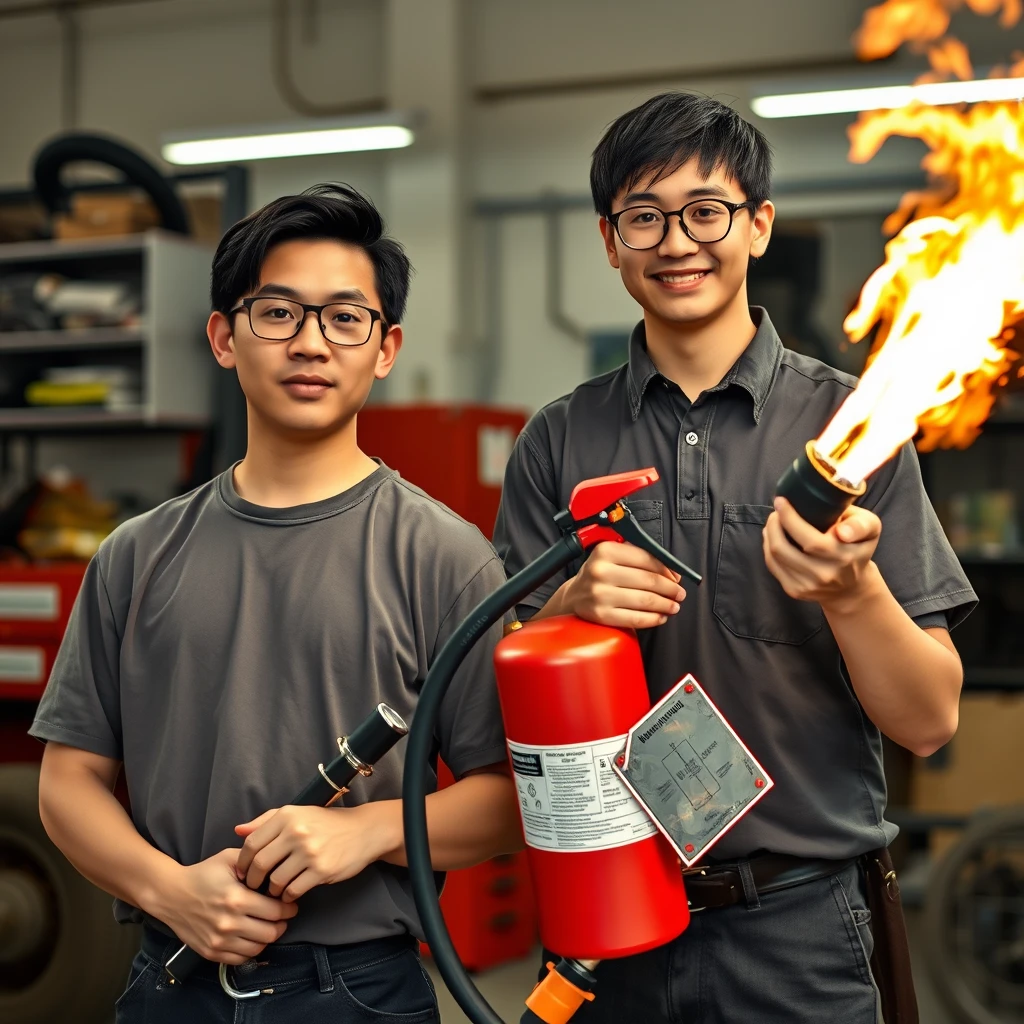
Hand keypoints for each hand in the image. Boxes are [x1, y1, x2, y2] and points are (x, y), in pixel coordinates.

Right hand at [157, 848, 297, 963]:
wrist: (171, 895)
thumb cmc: (203, 874)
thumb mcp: (229, 858)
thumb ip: (254, 861)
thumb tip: (276, 869)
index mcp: (237, 899)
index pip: (276, 912)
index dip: (288, 908)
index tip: (290, 905)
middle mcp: (229, 923)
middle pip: (270, 933)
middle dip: (281, 924)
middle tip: (283, 917)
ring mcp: (219, 940)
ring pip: (258, 948)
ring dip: (267, 938)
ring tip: (268, 926)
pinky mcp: (211, 952)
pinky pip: (240, 958)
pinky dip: (251, 950)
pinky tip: (252, 937)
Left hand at [234, 803, 397, 901]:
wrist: (364, 830)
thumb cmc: (326, 823)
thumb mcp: (297, 813)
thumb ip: (265, 821)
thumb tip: (237, 831)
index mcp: (287, 816)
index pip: (252, 843)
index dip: (243, 861)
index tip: (243, 871)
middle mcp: (296, 832)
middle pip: (261, 864)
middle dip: (253, 880)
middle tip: (254, 886)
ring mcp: (310, 852)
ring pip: (275, 880)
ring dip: (271, 889)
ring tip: (274, 889)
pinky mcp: (322, 870)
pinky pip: (293, 890)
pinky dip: (287, 896)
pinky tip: (290, 893)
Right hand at [559, 541, 686, 628]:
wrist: (574, 596)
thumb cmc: (600, 574)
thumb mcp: (614, 556)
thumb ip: (640, 557)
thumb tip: (672, 573)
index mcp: (605, 551)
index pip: (646, 558)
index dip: (667, 570)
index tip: (677, 577)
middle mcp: (601, 571)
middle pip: (648, 581)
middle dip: (670, 589)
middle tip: (679, 593)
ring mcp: (600, 595)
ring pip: (645, 600)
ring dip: (665, 604)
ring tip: (674, 606)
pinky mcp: (601, 615)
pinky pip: (635, 618)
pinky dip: (653, 619)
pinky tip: (660, 616)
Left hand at [762, 498, 881, 611]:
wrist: (851, 587)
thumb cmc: (858, 548)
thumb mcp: (870, 529)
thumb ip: (860, 525)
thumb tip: (841, 532)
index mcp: (843, 557)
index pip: (811, 541)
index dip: (790, 520)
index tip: (781, 501)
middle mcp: (825, 574)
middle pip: (783, 548)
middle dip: (774, 523)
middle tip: (777, 508)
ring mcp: (808, 585)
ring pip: (775, 556)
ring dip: (769, 533)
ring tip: (774, 520)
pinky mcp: (795, 591)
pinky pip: (772, 565)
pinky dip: (768, 547)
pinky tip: (772, 536)